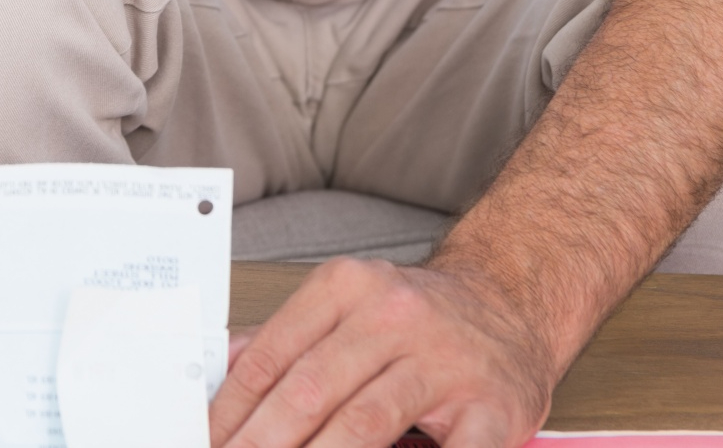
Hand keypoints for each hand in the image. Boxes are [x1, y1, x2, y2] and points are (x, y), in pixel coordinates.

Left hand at [212, 259, 557, 447]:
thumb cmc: (419, 317)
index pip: (273, 355)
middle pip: (310, 390)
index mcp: (347, 289)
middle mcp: (394, 316)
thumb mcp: (346, 305)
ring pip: (364, 422)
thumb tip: (219, 374)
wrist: (513, 303)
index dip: (232, 408)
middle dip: (263, 443)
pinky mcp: (493, 408)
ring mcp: (445, 362)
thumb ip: (286, 339)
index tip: (209, 441)